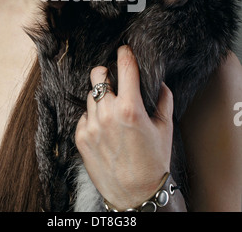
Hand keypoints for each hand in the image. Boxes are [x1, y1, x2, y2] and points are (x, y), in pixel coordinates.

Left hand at [75, 45, 173, 210]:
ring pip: (90, 96)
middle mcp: (108, 114)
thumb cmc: (154, 162)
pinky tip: (105, 128)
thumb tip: (159, 82)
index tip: (124, 50)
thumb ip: (163, 100)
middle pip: (97, 75)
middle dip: (106, 73)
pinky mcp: (80, 138)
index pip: (124, 67)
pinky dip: (93, 117)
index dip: (125, 54)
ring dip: (101, 98)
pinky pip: (84, 116)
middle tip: (114, 79)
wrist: (136, 195)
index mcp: (130, 108)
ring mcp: (91, 126)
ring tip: (112, 111)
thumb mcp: (165, 128)